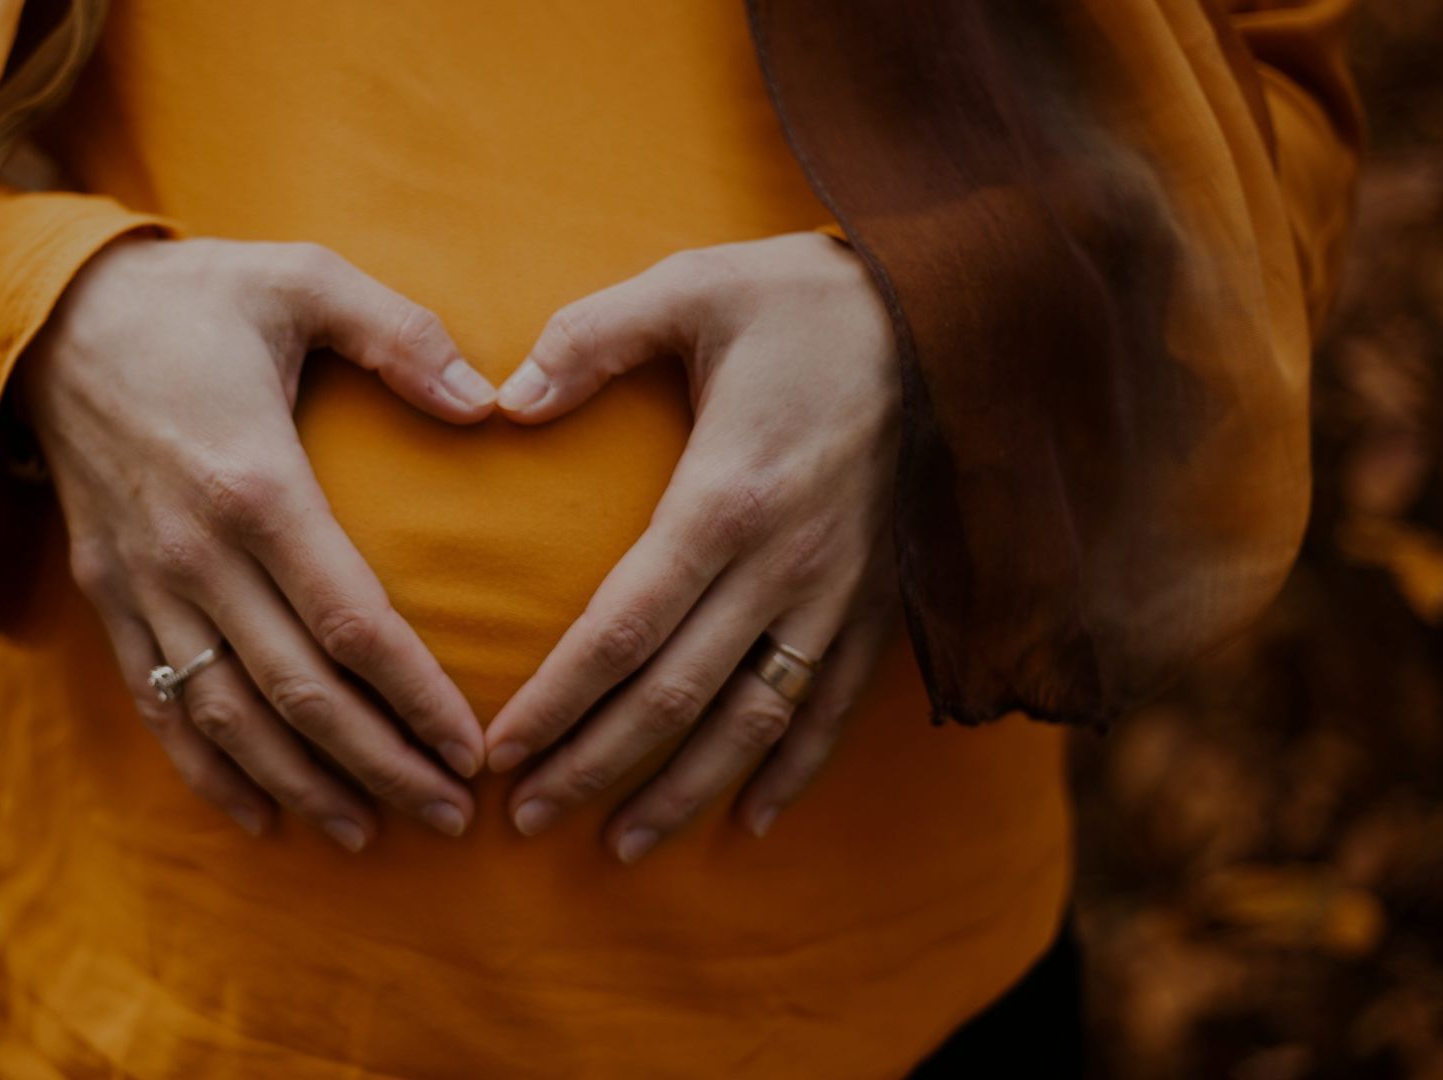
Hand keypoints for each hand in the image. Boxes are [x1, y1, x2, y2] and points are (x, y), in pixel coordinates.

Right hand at [18, 237, 499, 850]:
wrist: (49, 317)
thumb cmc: (196, 297)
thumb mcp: (302, 277)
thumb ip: (401, 334)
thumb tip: (491, 405)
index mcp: (255, 483)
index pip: (351, 624)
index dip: (416, 697)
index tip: (474, 748)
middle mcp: (195, 553)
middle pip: (298, 694)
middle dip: (381, 766)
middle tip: (451, 816)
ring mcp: (144, 585)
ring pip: (228, 719)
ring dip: (302, 786)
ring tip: (371, 833)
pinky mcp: (109, 596)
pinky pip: (157, 706)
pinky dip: (208, 772)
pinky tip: (261, 817)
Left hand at [483, 231, 903, 860]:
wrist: (957, 312)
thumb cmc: (806, 299)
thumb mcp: (691, 287)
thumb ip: (590, 338)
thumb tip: (504, 398)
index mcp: (726, 496)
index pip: (624, 630)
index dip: (559, 701)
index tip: (501, 753)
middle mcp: (785, 564)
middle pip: (677, 696)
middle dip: (596, 766)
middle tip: (526, 819)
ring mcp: (840, 592)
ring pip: (754, 721)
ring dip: (685, 790)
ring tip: (621, 846)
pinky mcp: (880, 600)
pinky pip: (834, 705)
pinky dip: (793, 770)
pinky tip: (749, 820)